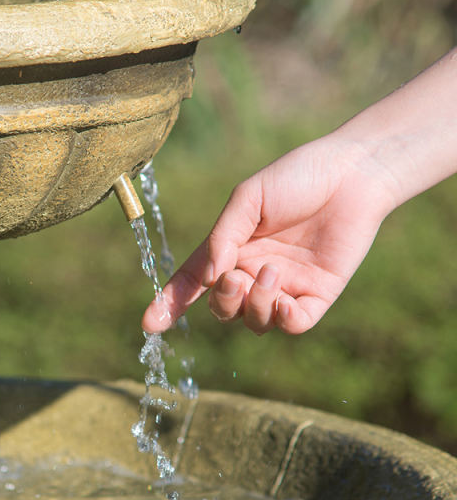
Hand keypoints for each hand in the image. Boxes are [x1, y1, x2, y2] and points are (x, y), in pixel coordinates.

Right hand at [142, 135, 397, 334]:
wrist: (350, 174)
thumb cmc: (295, 178)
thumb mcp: (247, 199)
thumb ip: (223, 238)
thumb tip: (205, 280)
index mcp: (230, 247)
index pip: (193, 281)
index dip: (170, 302)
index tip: (149, 324)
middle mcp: (253, 271)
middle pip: (223, 308)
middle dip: (222, 300)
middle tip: (236, 278)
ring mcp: (285, 286)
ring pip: (255, 321)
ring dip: (255, 305)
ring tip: (272, 274)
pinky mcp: (318, 295)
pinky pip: (292, 325)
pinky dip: (282, 319)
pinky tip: (284, 299)